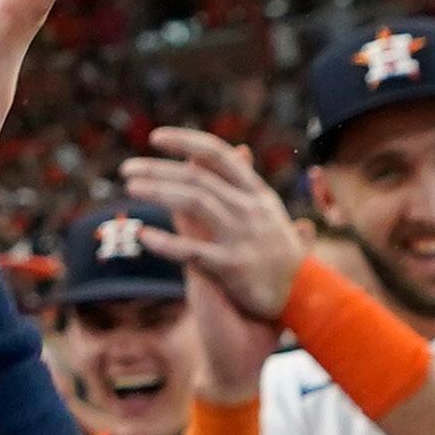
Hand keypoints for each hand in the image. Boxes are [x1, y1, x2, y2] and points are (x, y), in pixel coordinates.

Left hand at [122, 128, 308, 321]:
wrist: (308, 297)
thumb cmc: (281, 253)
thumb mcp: (268, 211)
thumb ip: (246, 184)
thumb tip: (239, 149)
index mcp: (256, 193)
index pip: (218, 155)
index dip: (186, 142)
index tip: (156, 137)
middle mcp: (250, 209)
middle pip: (198, 177)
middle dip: (159, 168)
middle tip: (126, 168)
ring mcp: (243, 237)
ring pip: (195, 202)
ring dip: (158, 191)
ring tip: (130, 188)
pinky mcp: (234, 268)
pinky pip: (194, 251)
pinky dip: (167, 242)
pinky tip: (143, 235)